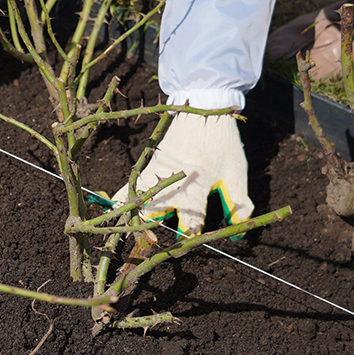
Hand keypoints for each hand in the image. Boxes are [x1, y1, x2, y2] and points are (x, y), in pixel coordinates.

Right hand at [111, 112, 252, 234]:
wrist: (202, 112)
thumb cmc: (222, 144)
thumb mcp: (236, 172)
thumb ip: (239, 203)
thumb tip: (238, 232)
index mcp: (196, 185)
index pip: (190, 218)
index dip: (191, 234)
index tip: (190, 241)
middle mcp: (172, 181)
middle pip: (154, 212)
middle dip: (151, 231)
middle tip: (151, 242)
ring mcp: (155, 173)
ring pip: (136, 200)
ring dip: (132, 218)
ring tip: (129, 233)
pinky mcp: (146, 167)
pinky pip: (128, 187)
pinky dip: (120, 201)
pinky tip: (114, 212)